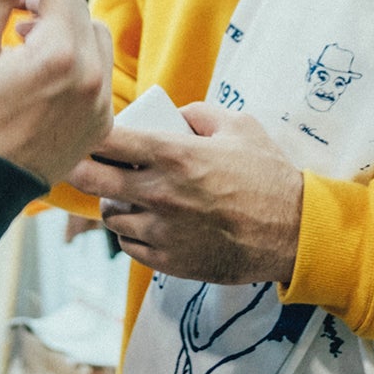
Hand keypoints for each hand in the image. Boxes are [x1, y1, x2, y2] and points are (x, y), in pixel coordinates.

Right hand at [0, 0, 112, 186]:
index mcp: (61, 54)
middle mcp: (92, 78)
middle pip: (79, 11)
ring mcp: (100, 105)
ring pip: (95, 40)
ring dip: (64, 27)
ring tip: (23, 34)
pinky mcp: (100, 126)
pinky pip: (99, 76)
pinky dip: (76, 61)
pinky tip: (41, 68)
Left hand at [66, 104, 303, 285]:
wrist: (294, 233)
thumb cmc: (268, 176)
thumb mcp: (238, 126)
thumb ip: (198, 113)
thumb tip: (172, 114)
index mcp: (172, 154)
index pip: (106, 139)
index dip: (87, 132)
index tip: (85, 129)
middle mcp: (159, 193)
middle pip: (90, 180)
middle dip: (78, 168)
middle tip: (83, 163)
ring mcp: (161, 231)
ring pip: (109, 215)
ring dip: (113, 203)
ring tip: (130, 195)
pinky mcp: (167, 260)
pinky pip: (128, 245)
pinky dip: (131, 233)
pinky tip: (148, 222)